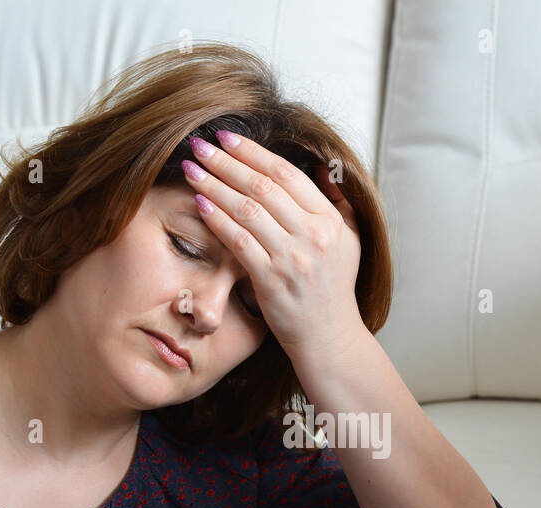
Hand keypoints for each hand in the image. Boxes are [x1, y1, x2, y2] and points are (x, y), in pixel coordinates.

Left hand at [181, 130, 365, 361]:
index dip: (253, 152)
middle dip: (226, 161)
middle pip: (262, 186)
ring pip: (247, 210)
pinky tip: (200, 204)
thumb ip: (337, 202)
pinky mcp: (271, 280)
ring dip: (215, 185)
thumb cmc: (333, 289)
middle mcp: (312, 235)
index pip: (287, 174)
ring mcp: (292, 258)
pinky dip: (217, 220)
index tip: (228, 138)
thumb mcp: (348, 241)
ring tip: (192, 170)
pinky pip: (238, 241)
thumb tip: (322, 167)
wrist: (328, 337)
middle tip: (199, 145)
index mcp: (329, 220)